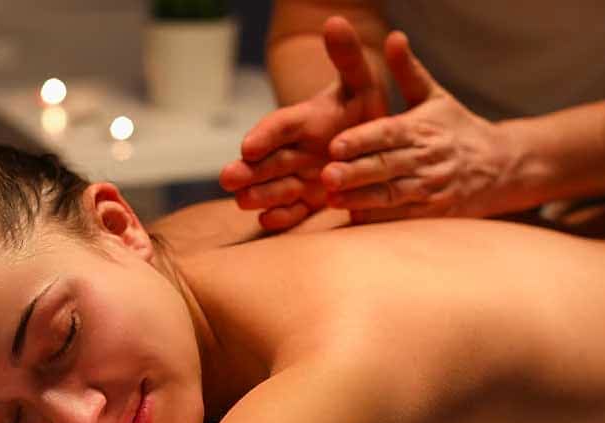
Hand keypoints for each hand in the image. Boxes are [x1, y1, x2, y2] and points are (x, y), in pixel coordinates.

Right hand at [219, 16, 386, 231]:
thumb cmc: (364, 109)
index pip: (280, 125)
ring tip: (244, 200)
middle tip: (229, 178)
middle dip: (248, 170)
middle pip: (268, 160)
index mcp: (304, 120)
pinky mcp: (308, 201)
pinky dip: (281, 217)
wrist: (375, 145)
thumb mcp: (361, 81)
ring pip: (274, 186)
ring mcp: (299, 177)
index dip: (265, 135)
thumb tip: (335, 20)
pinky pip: (292, 211)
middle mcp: (295, 150)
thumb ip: (347, 56)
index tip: (249, 145)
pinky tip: (268, 221)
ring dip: (261, 193)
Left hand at [321, 31, 524, 221]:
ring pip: (393, 195)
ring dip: (361, 199)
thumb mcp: (434, 96)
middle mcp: (428, 159)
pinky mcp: (435, 214)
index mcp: (423, 128)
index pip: (389, 134)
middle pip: (387, 166)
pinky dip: (379, 219)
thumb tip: (392, 37)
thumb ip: (408, 71)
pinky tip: (353, 217)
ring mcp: (432, 188)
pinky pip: (403, 218)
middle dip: (356, 172)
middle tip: (326, 175)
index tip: (336, 145)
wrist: (501, 166)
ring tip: (332, 199)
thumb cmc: (457, 128)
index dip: (362, 140)